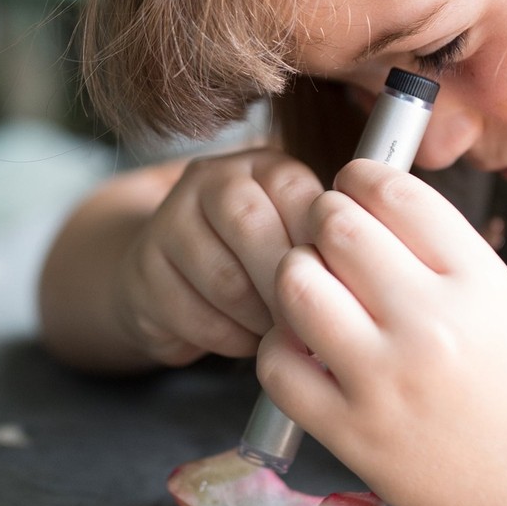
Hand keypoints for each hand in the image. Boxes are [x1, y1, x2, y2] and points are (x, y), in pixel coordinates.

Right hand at [114, 147, 323, 365]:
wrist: (172, 275)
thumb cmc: (258, 257)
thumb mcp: (296, 233)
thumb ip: (326, 240)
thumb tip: (364, 278)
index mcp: (264, 165)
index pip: (297, 194)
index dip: (318, 247)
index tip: (338, 286)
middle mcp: (212, 179)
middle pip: (253, 227)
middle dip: (287, 285)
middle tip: (310, 321)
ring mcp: (169, 221)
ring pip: (225, 278)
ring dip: (261, 319)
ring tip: (279, 333)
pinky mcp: (142, 271)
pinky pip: (194, 316)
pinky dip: (230, 339)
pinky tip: (246, 340)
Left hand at [257, 159, 506, 505]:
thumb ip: (444, 258)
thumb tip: (376, 208)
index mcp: (479, 284)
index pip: (397, 193)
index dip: (363, 175)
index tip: (353, 183)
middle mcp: (430, 322)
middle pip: (338, 226)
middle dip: (324, 216)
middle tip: (327, 233)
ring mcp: (383, 379)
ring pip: (295, 282)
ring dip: (295, 272)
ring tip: (313, 286)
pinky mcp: (347, 430)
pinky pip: (275, 361)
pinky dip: (279, 343)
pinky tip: (304, 347)